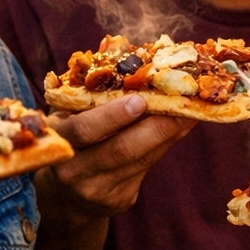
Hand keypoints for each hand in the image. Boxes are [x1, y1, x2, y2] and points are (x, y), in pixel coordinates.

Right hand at [39, 95, 196, 220]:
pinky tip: (182, 127)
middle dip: (153, 128)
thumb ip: (90, 86)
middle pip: (119, 150)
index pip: (84, 129)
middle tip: (179, 106)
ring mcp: (96, 188)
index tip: (139, 100)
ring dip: (169, 134)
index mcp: (58, 140)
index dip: (112, 116)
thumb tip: (121, 49)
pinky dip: (167, 145)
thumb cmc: (70, 140)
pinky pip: (147, 168)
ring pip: (140, 160)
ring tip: (191, 112)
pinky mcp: (118, 199)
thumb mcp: (67, 114)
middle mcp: (73, 169)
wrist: (65, 198)